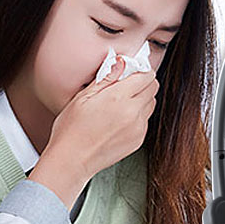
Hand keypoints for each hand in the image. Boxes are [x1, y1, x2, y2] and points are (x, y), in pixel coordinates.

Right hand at [29, 56, 158, 208]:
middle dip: (143, 83)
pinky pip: (145, 121)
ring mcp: (138, 128)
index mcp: (118, 98)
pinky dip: (137, 116)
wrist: (71, 161)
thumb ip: (106, 78)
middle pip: (153, 88)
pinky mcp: (138, 141)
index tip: (131, 70)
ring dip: (141, 99)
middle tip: (126, 85)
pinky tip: (119, 119)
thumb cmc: (71, 129)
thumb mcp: (83, 97)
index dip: (140, 70)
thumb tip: (121, 62)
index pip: (146, 76)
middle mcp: (133, 113)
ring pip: (151, 104)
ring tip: (121, 103)